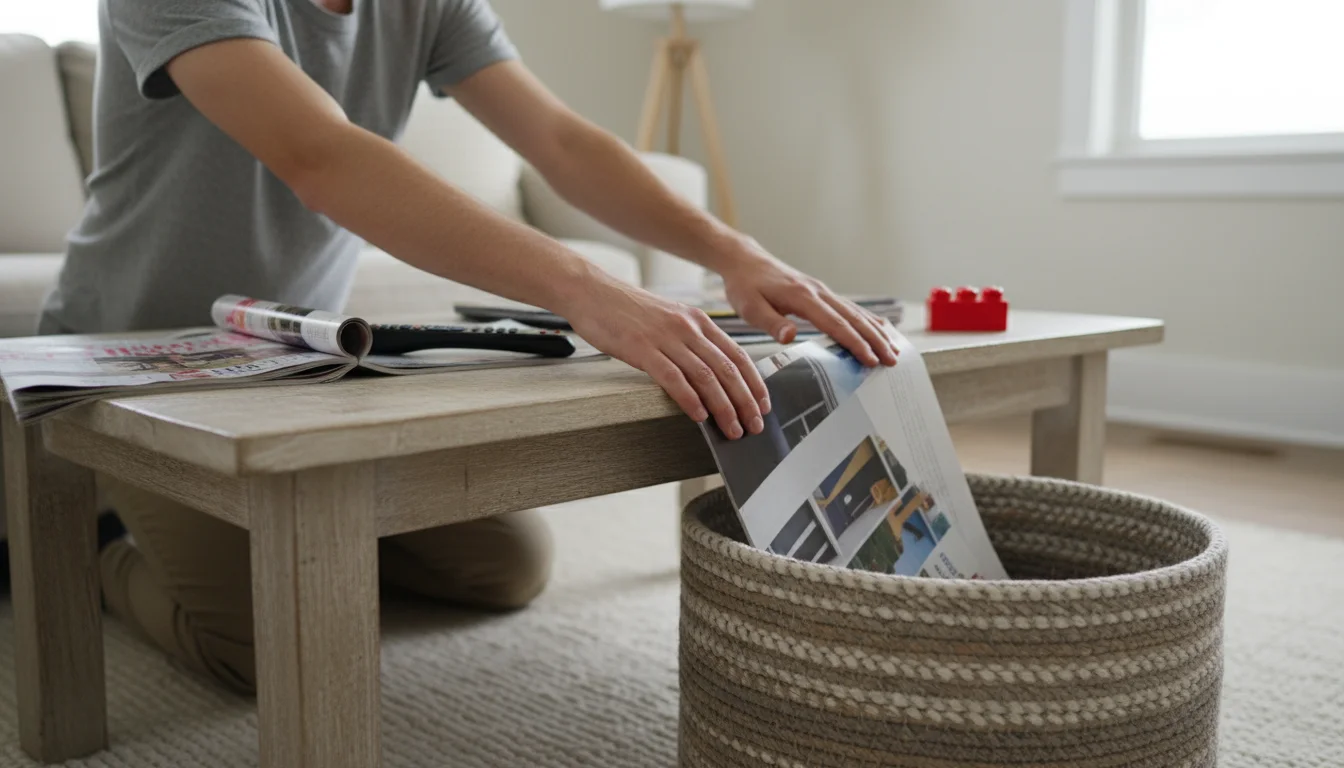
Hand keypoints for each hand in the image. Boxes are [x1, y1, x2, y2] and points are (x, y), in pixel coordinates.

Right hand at [563, 278, 769, 439]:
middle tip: (754, 426)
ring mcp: (666, 337)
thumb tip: (712, 373)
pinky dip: (690, 399)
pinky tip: (699, 416)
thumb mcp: (669, 319)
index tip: (763, 406)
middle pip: (727, 369)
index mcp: (698, 320)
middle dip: (745, 402)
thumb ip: (691, 341)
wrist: (592, 291)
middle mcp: (688, 327)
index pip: (737, 354)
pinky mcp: (642, 348)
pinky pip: (673, 378)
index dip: (754, 383)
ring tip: (732, 429)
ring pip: (706, 376)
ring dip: (723, 407)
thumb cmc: (627, 310)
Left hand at [715, 237, 899, 366]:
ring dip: (876, 331)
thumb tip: (790, 337)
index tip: (871, 360)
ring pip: (856, 312)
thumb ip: (772, 322)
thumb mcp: (750, 307)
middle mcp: (818, 292)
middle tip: (892, 360)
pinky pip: (850, 308)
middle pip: (853, 318)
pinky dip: (868, 320)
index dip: (855, 343)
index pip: (835, 323)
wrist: (746, 261)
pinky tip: (880, 330)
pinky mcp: (822, 293)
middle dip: (875, 340)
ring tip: (894, 349)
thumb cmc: (745, 286)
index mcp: (802, 297)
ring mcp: (822, 291)